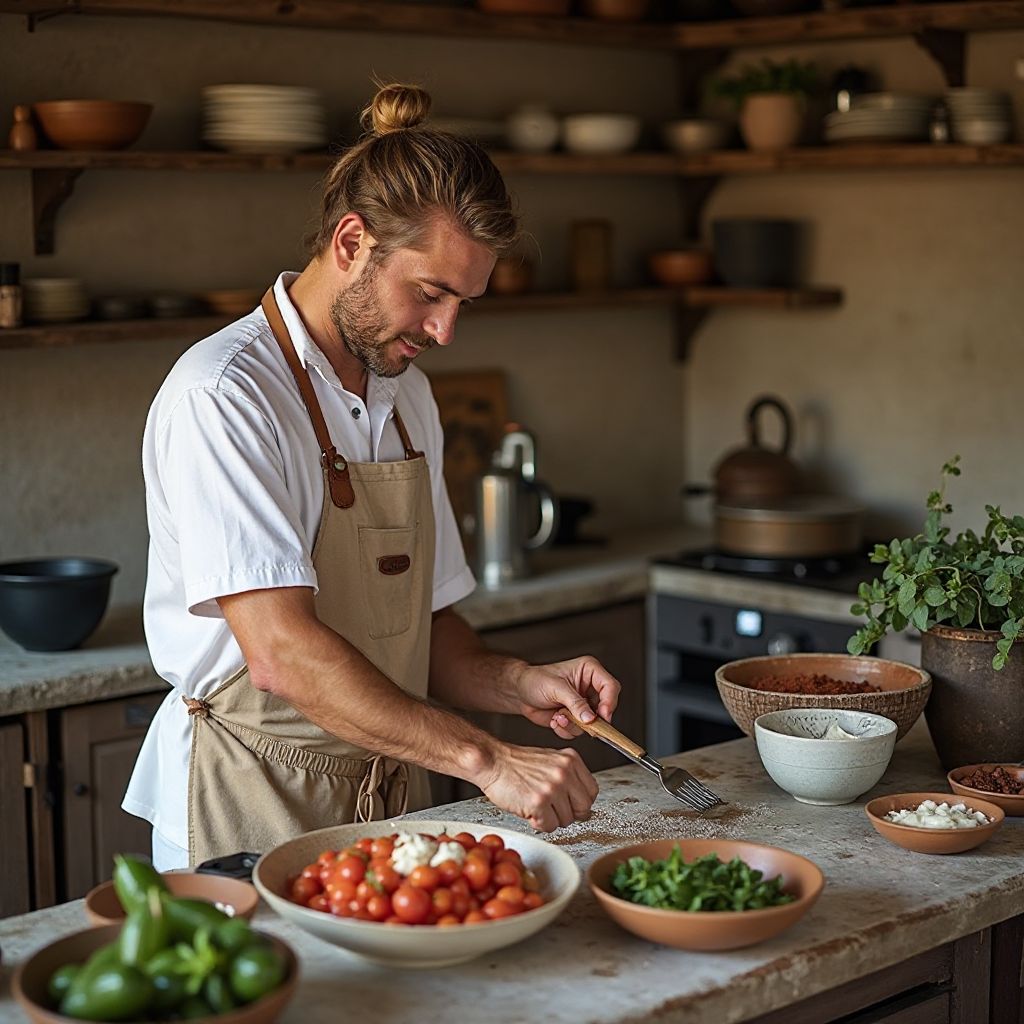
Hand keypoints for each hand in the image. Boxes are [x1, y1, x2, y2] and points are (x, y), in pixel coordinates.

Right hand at [477, 743, 598, 831]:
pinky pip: (550, 826)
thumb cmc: (516, 764)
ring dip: (551, 819)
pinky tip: (529, 811)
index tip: (571, 805)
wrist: (492, 762)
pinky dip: (539, 824)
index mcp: (570, 759)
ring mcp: (553, 787)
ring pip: (567, 820)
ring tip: (536, 806)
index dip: (580, 803)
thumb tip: (580, 802)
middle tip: (553, 810)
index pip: (592, 791)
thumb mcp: (550, 761)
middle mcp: (564, 772)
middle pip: (584, 808)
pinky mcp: (539, 802)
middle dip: (570, 815)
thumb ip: (568, 777)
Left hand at [513, 656, 620, 740]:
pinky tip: (555, 720)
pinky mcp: (576, 718)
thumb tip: (591, 718)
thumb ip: (575, 703)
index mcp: (589, 671)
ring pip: (592, 723)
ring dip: (573, 725)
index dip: (609, 702)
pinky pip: (580, 731)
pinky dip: (567, 730)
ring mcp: (584, 704)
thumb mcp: (556, 688)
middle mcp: (590, 687)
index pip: (610, 686)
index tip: (602, 716)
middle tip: (578, 720)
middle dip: (589, 718)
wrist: (519, 694)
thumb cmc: (535, 680)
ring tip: (558, 716)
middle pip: (606, 708)